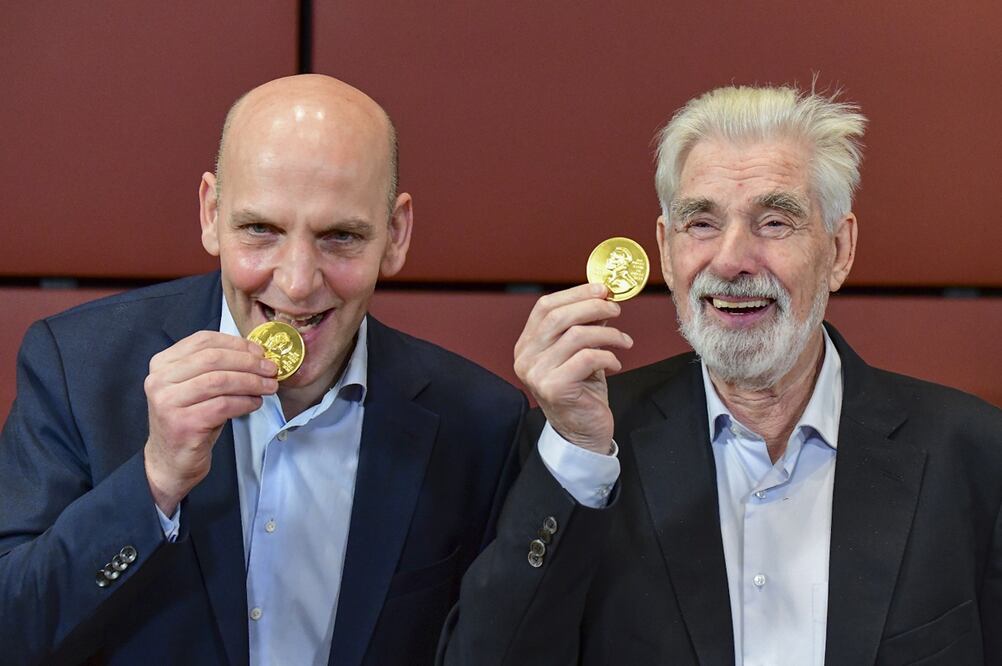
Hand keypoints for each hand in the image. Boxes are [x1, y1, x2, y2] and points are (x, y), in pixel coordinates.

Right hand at [143, 331, 277, 513]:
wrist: (171, 461)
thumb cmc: (191, 420)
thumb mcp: (198, 387)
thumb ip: (217, 367)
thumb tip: (257, 354)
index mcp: (162, 363)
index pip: (203, 341)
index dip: (236, 343)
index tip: (260, 351)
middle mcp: (159, 380)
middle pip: (213, 359)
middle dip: (248, 362)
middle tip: (271, 369)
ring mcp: (168, 402)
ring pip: (220, 381)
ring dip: (251, 382)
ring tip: (269, 386)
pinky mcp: (183, 423)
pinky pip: (223, 405)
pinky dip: (245, 402)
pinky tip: (255, 403)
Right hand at [514, 283, 632, 452]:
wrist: (582, 433)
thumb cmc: (582, 391)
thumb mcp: (581, 352)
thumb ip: (585, 325)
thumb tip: (603, 297)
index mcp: (527, 346)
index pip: (545, 307)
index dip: (575, 293)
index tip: (602, 289)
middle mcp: (526, 358)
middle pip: (558, 316)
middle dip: (593, 306)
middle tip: (616, 309)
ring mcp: (537, 374)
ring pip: (576, 335)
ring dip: (608, 333)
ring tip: (623, 341)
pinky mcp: (554, 388)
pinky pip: (587, 358)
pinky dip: (608, 356)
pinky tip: (615, 364)